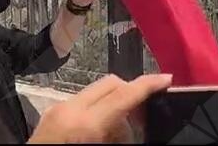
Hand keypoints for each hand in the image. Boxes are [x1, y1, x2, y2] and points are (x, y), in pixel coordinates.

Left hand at [28, 74, 172, 143]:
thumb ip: (122, 136)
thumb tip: (136, 127)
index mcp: (86, 123)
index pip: (124, 93)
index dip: (148, 84)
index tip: (167, 80)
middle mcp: (71, 108)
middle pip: (111, 84)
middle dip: (131, 94)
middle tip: (144, 120)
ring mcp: (57, 109)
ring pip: (96, 93)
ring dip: (114, 107)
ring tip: (119, 136)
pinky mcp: (49, 115)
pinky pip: (81, 104)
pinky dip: (97, 113)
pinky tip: (99, 135)